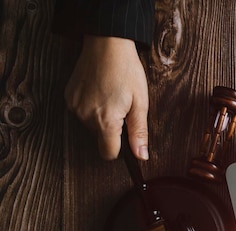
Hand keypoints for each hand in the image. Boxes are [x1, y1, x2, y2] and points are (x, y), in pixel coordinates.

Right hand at [65, 35, 149, 159]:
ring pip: (91, 125)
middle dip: (112, 129)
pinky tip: (99, 91)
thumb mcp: (140, 103)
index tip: (126, 137)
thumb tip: (141, 156)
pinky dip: (91, 107)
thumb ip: (139, 132)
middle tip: (122, 106)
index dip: (120, 149)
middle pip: (101, 138)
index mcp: (105, 121)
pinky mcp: (68, 97)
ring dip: (101, 117)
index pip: (108, 153)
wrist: (107, 43)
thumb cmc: (127, 71)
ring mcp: (74, 106)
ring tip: (111, 96)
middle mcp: (86, 117)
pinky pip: (82, 112)